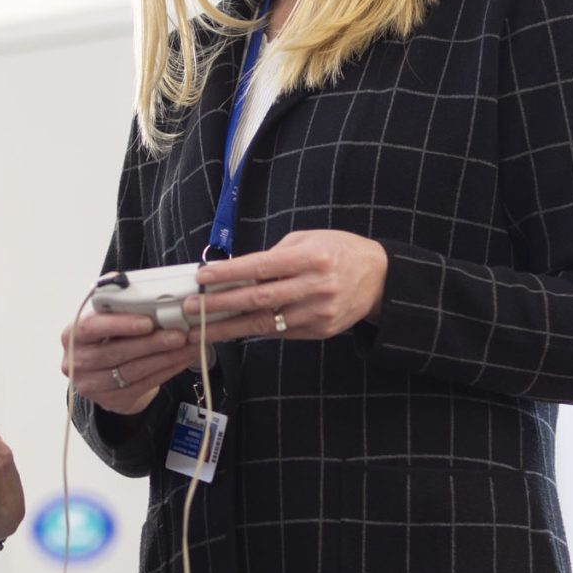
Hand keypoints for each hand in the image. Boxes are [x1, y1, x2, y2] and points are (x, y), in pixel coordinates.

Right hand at [58, 306, 193, 415]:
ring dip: (164, 357)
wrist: (104, 374)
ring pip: (132, 371)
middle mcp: (77, 362)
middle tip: (179, 333)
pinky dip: (166, 371)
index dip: (119, 324)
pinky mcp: (111, 401)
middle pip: (115, 352)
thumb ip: (112, 299)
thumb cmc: (107, 337)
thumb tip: (124, 281)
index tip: (147, 321)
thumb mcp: (104, 316)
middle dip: (151, 343)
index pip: (91, 328)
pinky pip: (143, 385)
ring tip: (187, 344)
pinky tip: (182, 359)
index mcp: (72, 336)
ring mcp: (92, 385)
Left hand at [188, 230, 388, 340]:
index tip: (203, 279)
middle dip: (220, 306)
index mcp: (312, 258)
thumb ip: (275, 255)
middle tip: (192, 309)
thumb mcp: (309, 240)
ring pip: (265, 324)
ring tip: (200, 328)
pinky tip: (231, 330)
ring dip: (229, 327)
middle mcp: (316, 288)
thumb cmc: (339, 252)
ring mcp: (319, 314)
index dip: (229, 274)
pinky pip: (279, 333)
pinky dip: (253, 331)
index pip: (262, 267)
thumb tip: (238, 271)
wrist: (380, 279)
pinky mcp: (320, 332)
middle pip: (259, 300)